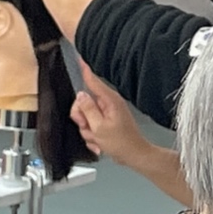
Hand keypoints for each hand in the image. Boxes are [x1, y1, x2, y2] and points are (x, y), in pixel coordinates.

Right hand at [75, 61, 191, 202]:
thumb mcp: (99, 127)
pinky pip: (91, 126)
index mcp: (109, 100)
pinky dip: (93, 136)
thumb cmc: (122, 143)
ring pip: (85, 117)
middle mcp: (108, 104)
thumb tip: (80, 95)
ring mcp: (107, 114)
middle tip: (89, 127)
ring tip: (98, 138)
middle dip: (82, 118)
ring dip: (88, 130)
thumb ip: (87, 109)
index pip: (92, 80)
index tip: (78, 57)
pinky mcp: (106, 123)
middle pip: (83, 103)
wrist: (134, 156)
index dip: (84, 70)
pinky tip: (100, 142)